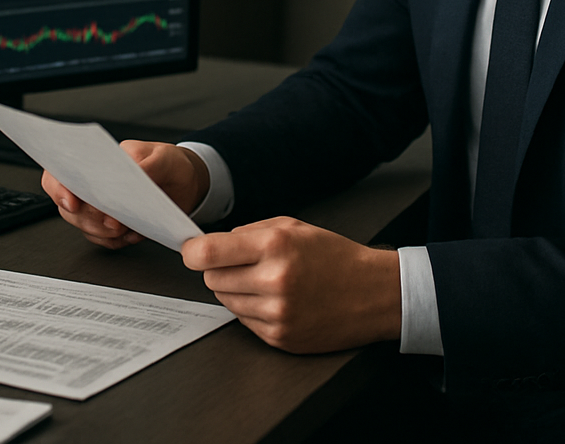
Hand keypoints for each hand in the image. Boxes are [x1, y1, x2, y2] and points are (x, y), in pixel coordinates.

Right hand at [41, 140, 208, 248]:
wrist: (187, 183)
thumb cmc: (169, 163)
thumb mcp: (164, 158)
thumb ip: (147, 165)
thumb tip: (133, 175)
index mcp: (96, 161)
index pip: (60, 172)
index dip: (59, 188)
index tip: (74, 202)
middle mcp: (92, 185)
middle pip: (68, 207)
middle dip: (88, 218)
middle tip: (114, 221)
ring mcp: (100, 207)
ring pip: (83, 226)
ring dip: (104, 232)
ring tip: (128, 227)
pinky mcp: (111, 226)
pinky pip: (103, 241)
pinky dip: (117, 242)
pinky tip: (135, 232)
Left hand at [181, 216, 400, 352]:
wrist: (374, 294)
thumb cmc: (334, 256)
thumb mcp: (293, 227)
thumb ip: (248, 232)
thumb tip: (209, 245)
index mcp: (275, 246)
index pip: (208, 253)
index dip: (192, 252)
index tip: (190, 251)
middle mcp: (274, 280)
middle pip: (212, 278)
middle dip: (219, 269)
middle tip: (243, 264)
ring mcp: (277, 313)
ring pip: (225, 300)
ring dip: (236, 290)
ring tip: (265, 282)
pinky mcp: (280, 337)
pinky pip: (243, 321)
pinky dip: (252, 310)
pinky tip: (277, 300)